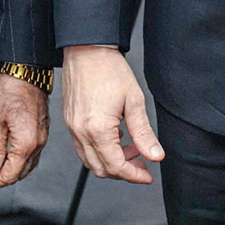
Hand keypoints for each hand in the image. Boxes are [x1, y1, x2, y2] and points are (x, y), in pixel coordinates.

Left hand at [0, 72, 49, 187]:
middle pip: (20, 173)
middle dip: (0, 177)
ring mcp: (42, 136)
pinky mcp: (41, 129)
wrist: (26, 70)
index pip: (10, 175)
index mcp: (26, 144)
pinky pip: (31, 152)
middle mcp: (38, 143)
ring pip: (27, 164)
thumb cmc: (10, 90)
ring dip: (9, 168)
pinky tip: (6, 152)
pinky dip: (17, 158)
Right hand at [62, 44, 163, 183]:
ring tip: (130, 150)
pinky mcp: (69, 121)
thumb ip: (144, 133)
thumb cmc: (109, 69)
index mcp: (97, 129)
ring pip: (90, 161)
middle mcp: (80, 131)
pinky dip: (99, 151)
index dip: (134, 175)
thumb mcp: (133, 101)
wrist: (86, 49)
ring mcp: (72, 127)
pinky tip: (115, 138)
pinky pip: (82, 148)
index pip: (116, 166)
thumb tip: (155, 155)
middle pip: (101, 169)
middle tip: (142, 162)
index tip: (147, 175)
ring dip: (111, 163)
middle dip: (124, 172)